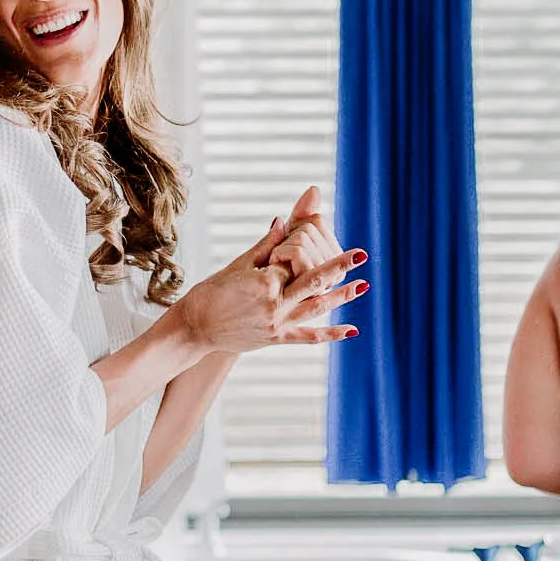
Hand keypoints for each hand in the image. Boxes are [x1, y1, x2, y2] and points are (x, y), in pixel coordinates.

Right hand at [175, 214, 366, 354]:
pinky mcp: (277, 339)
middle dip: (339, 266)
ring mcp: (277, 323)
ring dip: (342, 296)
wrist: (195, 328)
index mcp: (264, 281)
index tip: (305, 236)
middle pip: (313, 281)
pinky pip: (309, 338)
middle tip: (362, 254)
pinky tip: (352, 330)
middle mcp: (275, 303)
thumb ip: (264, 245)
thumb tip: (282, 221)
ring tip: (364, 284)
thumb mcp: (236, 266)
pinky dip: (331, 334)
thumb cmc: (211, 293)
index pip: (292, 261)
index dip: (297, 251)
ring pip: (317, 307)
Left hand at [263, 186, 349, 283]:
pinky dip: (279, 253)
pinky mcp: (305, 289)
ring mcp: (318, 285)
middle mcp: (331, 275)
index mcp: (331, 261)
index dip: (296, 226)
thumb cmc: (263, 268)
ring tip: (275, 266)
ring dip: (281, 248)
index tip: (287, 245)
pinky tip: (274, 266)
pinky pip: (297, 252)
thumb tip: (314, 189)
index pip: (317, 220)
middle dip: (288, 238)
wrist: (238, 294)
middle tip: (279, 259)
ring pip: (303, 239)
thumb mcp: (285, 239)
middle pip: (310, 229)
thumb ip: (302, 215)